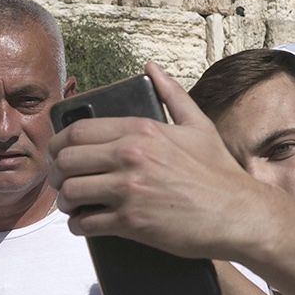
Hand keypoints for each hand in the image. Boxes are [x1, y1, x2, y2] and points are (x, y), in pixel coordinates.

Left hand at [46, 63, 278, 260]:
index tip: (59, 154)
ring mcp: (129, 190)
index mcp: (141, 130)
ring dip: (65, 201)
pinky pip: (86, 223)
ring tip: (72, 204)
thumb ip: (171, 95)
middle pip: (66, 160)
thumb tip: (151, 68)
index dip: (58, 144)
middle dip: (56, 173)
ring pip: (71, 192)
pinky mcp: (131, 222)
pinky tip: (84, 224)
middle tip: (61, 182)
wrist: (238, 214)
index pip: (77, 131)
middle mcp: (131, 156)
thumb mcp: (198, 126)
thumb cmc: (219, 173)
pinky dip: (78, 226)